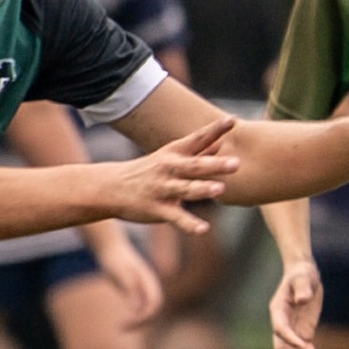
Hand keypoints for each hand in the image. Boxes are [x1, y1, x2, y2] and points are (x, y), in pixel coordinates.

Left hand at [95, 235, 164, 327]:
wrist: (112, 249)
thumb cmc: (114, 260)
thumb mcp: (119, 273)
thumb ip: (128, 288)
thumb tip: (135, 308)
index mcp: (148, 281)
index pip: (153, 304)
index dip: (144, 317)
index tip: (129, 324)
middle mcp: (151, 286)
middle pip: (154, 309)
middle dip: (142, 322)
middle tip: (122, 329)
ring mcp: (146, 289)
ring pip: (149, 310)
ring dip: (139, 322)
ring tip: (122, 328)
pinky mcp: (139, 292)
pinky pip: (142, 308)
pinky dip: (136, 317)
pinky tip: (123, 322)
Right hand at [106, 117, 239, 233]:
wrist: (111, 187)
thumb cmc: (148, 170)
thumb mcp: (170, 156)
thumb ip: (197, 151)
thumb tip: (220, 141)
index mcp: (175, 153)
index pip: (198, 138)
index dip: (215, 129)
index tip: (233, 120)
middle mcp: (169, 168)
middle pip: (195, 166)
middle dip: (215, 164)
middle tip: (236, 163)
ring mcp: (163, 189)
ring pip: (185, 189)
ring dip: (202, 189)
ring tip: (220, 189)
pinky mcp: (157, 209)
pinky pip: (176, 217)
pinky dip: (189, 224)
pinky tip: (203, 229)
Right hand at [268, 259, 326, 348]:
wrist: (305, 275)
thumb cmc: (301, 274)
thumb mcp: (302, 277)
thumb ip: (302, 288)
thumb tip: (302, 300)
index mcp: (278, 310)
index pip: (280, 330)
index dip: (290, 340)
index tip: (305, 346)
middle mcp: (282, 324)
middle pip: (281, 348)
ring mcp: (292, 331)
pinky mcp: (303, 333)